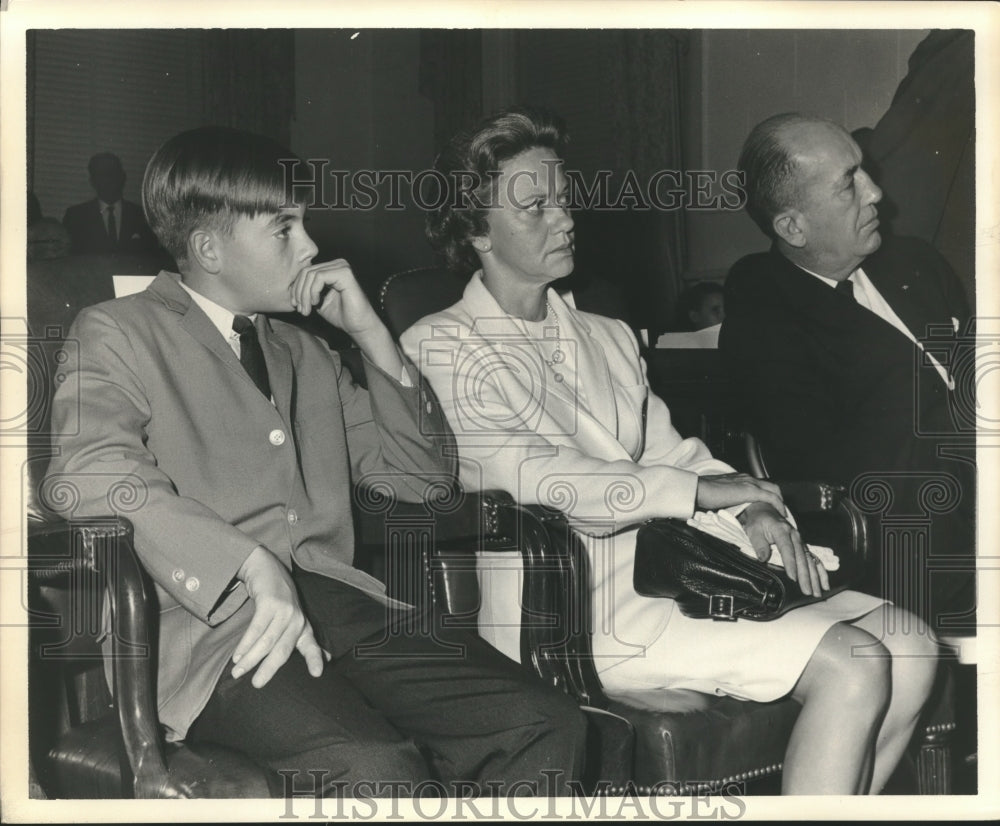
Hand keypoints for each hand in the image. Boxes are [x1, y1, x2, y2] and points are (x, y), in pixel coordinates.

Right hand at [231, 546, 323, 687]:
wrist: (267, 569)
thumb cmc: (279, 600)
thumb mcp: (292, 620)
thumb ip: (302, 640)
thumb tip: (326, 660)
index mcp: (303, 628)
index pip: (312, 647)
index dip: (315, 660)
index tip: (317, 674)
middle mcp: (296, 620)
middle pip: (283, 650)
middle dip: (269, 668)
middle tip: (256, 684)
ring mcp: (284, 611)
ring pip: (267, 641)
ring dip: (250, 658)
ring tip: (238, 672)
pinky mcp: (270, 603)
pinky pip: (256, 628)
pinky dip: (246, 643)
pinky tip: (238, 654)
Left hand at [291, 259, 380, 336]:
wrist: (358, 327)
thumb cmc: (341, 315)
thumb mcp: (318, 301)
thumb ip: (307, 291)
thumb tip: (290, 287)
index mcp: (331, 269)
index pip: (306, 271)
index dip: (296, 288)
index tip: (296, 306)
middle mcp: (337, 264)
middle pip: (306, 271)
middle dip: (298, 292)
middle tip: (300, 309)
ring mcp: (342, 267)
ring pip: (310, 274)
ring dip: (304, 294)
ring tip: (307, 310)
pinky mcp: (345, 273)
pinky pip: (319, 277)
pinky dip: (313, 291)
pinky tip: (315, 303)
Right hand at [695, 473, 785, 513]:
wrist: (698, 489)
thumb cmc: (703, 494)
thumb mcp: (719, 495)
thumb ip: (727, 499)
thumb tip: (728, 509)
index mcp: (739, 478)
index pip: (759, 484)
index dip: (767, 494)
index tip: (770, 505)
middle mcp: (746, 478)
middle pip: (770, 485)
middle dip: (778, 497)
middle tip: (780, 509)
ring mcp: (749, 482)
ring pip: (773, 489)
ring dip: (780, 501)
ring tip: (782, 513)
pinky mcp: (751, 490)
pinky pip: (771, 497)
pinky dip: (778, 504)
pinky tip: (781, 513)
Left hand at [738, 502, 828, 595]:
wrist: (765, 512)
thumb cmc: (758, 522)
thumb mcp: (754, 530)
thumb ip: (759, 544)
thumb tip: (764, 558)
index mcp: (782, 531)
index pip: (787, 549)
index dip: (791, 564)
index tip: (793, 578)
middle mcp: (795, 536)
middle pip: (801, 558)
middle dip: (805, 576)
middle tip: (807, 591)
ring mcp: (800, 541)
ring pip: (810, 560)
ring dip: (815, 577)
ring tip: (818, 592)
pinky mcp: (803, 546)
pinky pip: (814, 559)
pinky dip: (820, 572)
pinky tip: (824, 583)